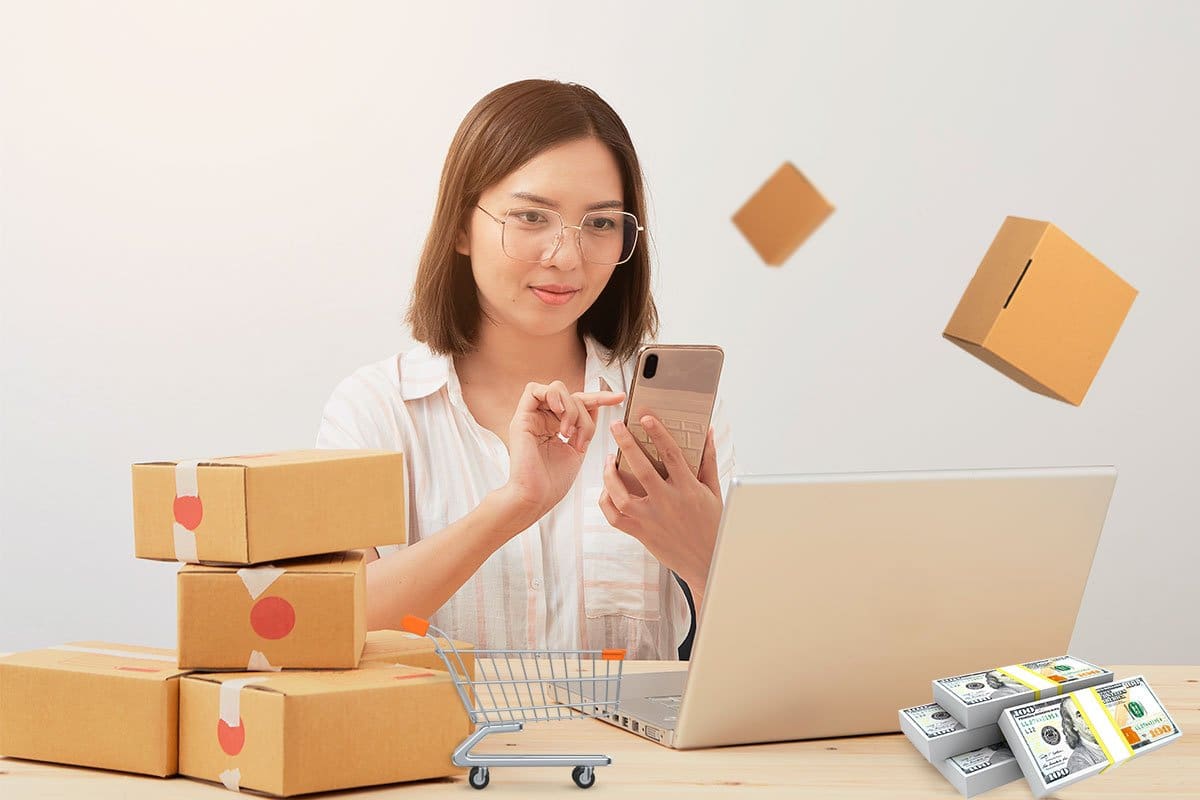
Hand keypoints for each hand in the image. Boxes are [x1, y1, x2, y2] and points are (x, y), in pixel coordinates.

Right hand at [495, 381, 625, 531]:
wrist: (535, 499)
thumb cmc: (552, 484)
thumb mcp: (577, 450)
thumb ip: (584, 428)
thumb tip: (597, 407)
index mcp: (556, 426)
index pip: (580, 402)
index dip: (601, 397)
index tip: (619, 398)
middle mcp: (544, 419)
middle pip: (572, 395)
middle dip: (584, 414)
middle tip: (581, 439)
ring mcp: (532, 417)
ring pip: (558, 389)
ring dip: (570, 408)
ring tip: (568, 432)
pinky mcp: (521, 418)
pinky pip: (533, 390)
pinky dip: (552, 396)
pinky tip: (559, 413)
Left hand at [599, 415, 722, 594]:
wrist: (707, 562)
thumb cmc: (712, 523)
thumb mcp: (713, 490)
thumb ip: (708, 460)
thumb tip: (706, 431)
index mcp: (688, 489)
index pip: (671, 455)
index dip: (658, 433)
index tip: (646, 418)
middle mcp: (668, 502)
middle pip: (641, 469)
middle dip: (626, 444)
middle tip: (616, 426)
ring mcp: (651, 519)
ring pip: (620, 495)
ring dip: (609, 475)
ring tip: (608, 461)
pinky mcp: (640, 533)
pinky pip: (615, 517)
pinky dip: (606, 501)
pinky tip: (607, 489)